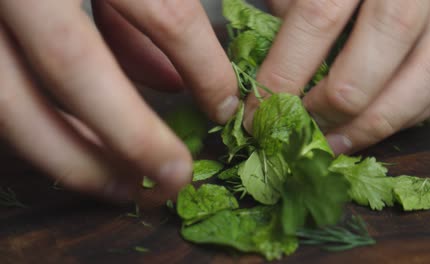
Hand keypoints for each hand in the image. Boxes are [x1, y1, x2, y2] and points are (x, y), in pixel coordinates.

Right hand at [0, 1, 237, 199]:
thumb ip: (147, 12)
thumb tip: (170, 84)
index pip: (166, 10)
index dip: (203, 66)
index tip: (223, 107)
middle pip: (75, 67)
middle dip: (133, 137)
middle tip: (175, 179)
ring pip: (13, 105)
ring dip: (77, 159)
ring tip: (128, 187)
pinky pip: (0, 102)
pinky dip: (40, 137)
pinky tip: (80, 155)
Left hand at [245, 0, 429, 153]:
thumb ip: (287, 12)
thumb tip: (271, 84)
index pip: (316, 20)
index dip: (283, 76)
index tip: (258, 115)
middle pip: (375, 60)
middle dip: (329, 108)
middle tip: (300, 130)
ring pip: (423, 80)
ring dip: (371, 125)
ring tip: (332, 143)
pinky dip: (405, 117)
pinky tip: (370, 127)